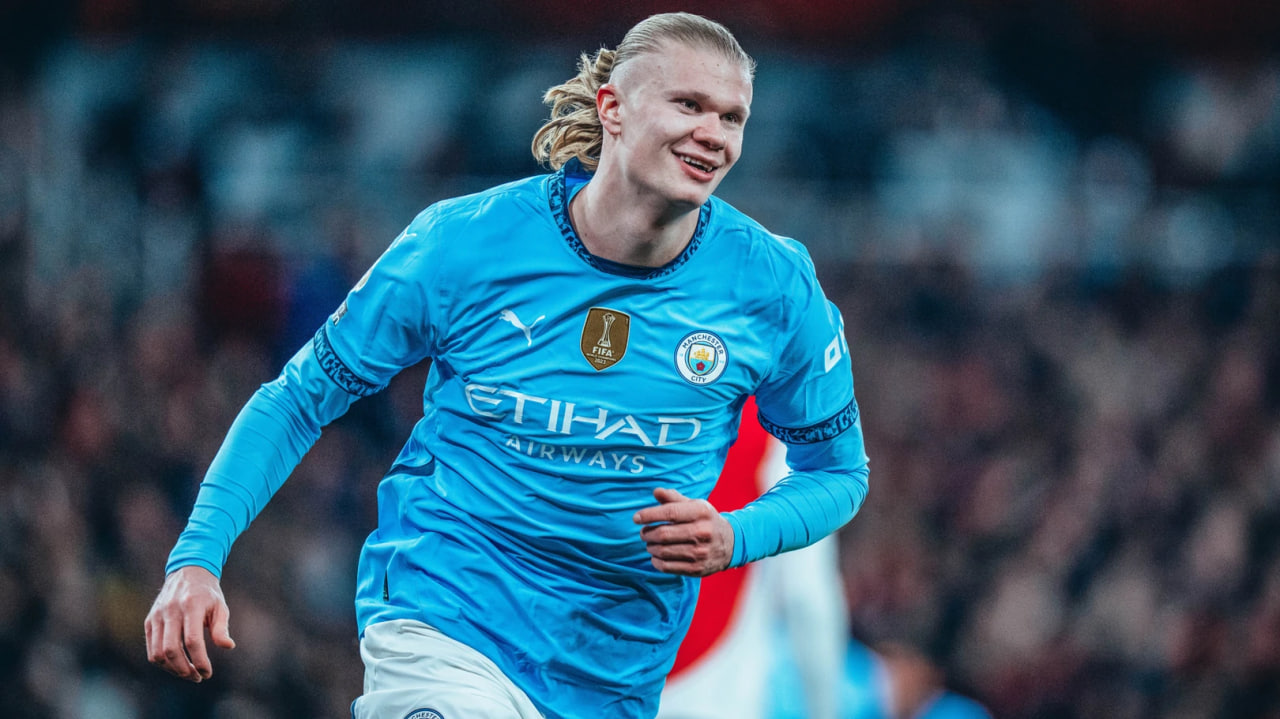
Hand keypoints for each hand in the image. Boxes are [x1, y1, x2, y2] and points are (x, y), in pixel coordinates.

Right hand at [144, 566, 235, 681]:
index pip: (192, 640)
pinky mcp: (149, 621)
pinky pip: (151, 649)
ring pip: (158, 653)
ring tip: (188, 674)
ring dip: (172, 669)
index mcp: (191, 605)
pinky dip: (162, 663)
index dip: (200, 660)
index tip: (207, 673)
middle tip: (198, 677)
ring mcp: (157, 616)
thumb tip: (228, 646)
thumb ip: (221, 627)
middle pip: (171, 650)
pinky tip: (176, 666)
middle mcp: (170, 610)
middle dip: (185, 669)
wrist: (187, 572)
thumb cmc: (207, 593)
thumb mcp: (220, 606)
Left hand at [633, 487, 734, 575]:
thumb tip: (655, 492)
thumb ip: (674, 498)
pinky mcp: (697, 569)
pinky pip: (668, 567)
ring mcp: (700, 552)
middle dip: (647, 533)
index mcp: (701, 512)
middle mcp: (702, 532)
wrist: (731, 544)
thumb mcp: (695, 505)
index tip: (636, 518)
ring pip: (663, 551)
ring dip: (650, 547)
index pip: (669, 512)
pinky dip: (656, 561)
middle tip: (643, 533)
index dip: (649, 515)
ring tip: (650, 543)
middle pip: (663, 534)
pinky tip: (656, 556)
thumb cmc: (706, 520)